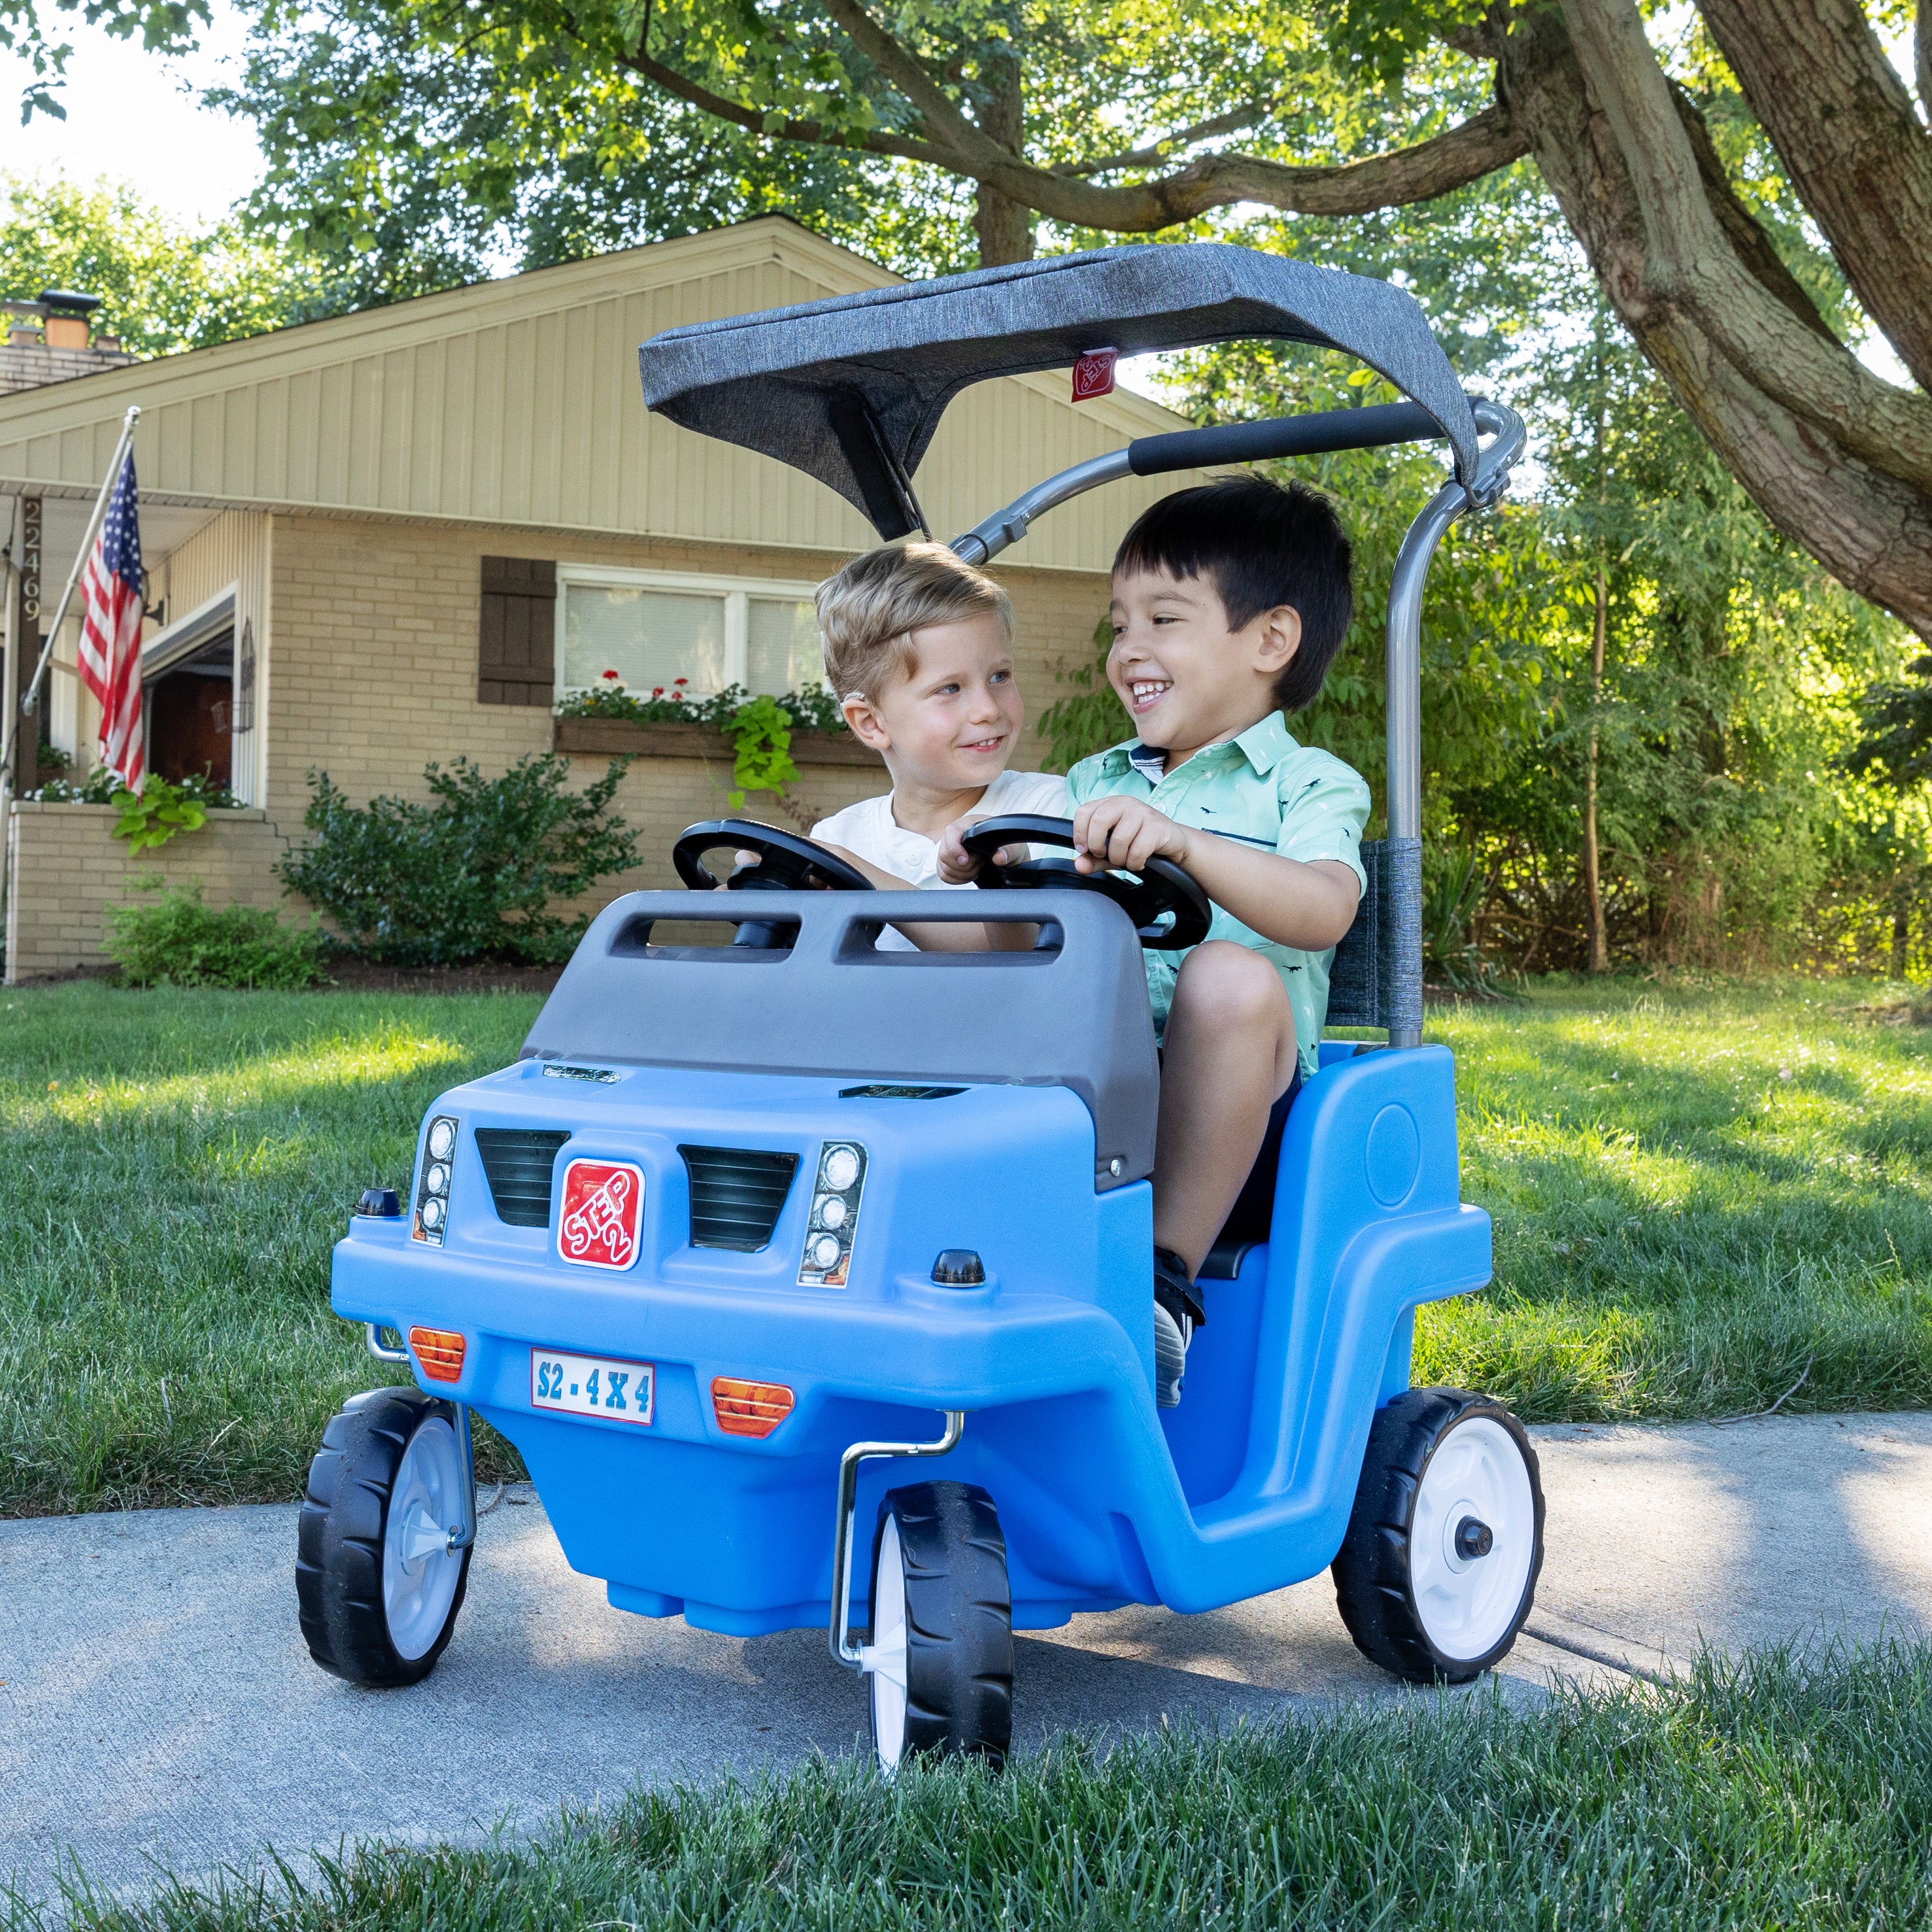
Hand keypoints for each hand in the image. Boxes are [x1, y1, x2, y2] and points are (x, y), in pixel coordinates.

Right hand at [935, 816, 1013, 883]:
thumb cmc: (1008, 847)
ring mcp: (950, 849)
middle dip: (964, 866)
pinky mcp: (949, 862)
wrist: (1005, 856)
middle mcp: (956, 835)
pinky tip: (970, 874)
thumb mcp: (1015, 848)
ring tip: (978, 867)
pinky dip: (957, 879)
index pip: (952, 833)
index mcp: (970, 824)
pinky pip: (944, 875)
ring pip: (944, 867)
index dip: (956, 849)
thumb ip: (1009, 851)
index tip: (966, 860)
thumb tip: (999, 857)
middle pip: (945, 854)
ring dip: (962, 873)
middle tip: (981, 863)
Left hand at [1071, 796, 1191, 874]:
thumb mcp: (1111, 851)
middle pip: (1098, 822)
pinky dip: (1135, 863)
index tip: (1085, 849)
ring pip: (1118, 840)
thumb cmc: (1138, 842)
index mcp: (1109, 804)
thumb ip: (1093, 859)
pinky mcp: (1157, 826)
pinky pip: (1137, 850)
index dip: (1079, 834)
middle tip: (1104, 855)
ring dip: (1119, 858)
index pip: (1083, 812)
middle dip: (1097, 846)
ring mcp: (1142, 812)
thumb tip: (1079, 865)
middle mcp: (1124, 803)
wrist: (1172, 842)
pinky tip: (1139, 861)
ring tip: (1125, 860)